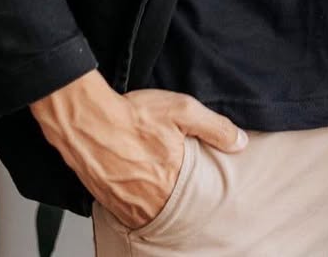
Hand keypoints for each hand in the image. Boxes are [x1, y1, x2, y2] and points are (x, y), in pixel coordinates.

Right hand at [30, 70, 246, 228]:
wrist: (87, 120)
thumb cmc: (133, 114)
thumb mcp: (183, 110)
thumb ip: (215, 128)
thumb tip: (240, 143)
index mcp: (173, 182)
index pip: (198, 201)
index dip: (202, 193)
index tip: (205, 187)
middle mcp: (150, 201)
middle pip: (175, 212)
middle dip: (181, 202)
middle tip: (182, 188)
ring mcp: (127, 206)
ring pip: (152, 217)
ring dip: (159, 207)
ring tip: (162, 190)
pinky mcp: (108, 205)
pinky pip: (129, 216)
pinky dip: (137, 207)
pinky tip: (140, 190)